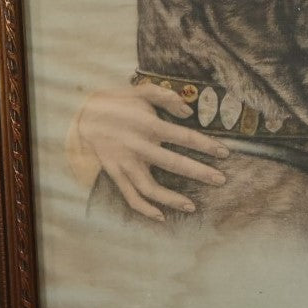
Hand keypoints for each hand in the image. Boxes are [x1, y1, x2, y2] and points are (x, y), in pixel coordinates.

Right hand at [76, 83, 229, 221]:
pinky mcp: (114, 174)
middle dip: (200, 173)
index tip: (225, 153)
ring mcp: (125, 164)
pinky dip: (145, 209)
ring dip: (172, 199)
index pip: (184, 137)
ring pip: (150, 188)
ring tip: (192, 206)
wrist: (83, 116)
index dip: (206, 145)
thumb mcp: (142, 91)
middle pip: (173, 163)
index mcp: (148, 125)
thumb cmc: (119, 103)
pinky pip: (130, 196)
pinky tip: (161, 216)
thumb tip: (188, 111)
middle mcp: (138, 146)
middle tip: (221, 180)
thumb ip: (166, 97)